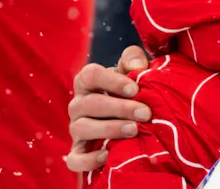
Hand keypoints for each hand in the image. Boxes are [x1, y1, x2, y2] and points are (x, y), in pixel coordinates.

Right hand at [66, 46, 151, 170]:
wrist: (129, 116)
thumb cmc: (130, 90)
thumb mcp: (133, 72)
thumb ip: (134, 60)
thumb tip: (137, 65)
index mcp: (88, 82)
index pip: (90, 75)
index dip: (111, 81)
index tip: (134, 88)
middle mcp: (78, 104)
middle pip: (89, 103)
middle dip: (119, 108)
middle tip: (145, 113)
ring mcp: (76, 128)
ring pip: (81, 128)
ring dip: (109, 129)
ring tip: (134, 130)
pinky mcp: (79, 151)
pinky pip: (75, 159)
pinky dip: (88, 159)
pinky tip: (108, 155)